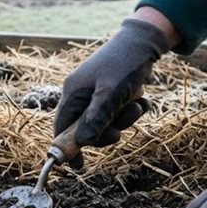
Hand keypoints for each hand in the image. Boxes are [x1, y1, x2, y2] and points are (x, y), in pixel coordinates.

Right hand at [54, 17, 171, 167]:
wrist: (145, 41)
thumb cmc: (124, 64)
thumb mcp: (110, 93)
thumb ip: (96, 118)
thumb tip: (83, 142)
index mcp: (73, 93)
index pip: (61, 127)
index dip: (67, 147)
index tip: (79, 167)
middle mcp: (81, 94)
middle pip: (86, 129)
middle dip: (106, 131)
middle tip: (120, 129)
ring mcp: (96, 94)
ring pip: (106, 122)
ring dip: (123, 119)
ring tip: (135, 104)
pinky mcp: (112, 92)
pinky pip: (119, 112)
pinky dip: (131, 110)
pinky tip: (141, 99)